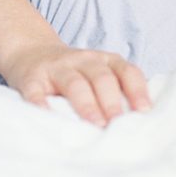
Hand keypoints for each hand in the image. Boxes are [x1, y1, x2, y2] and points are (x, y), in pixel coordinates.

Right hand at [0, 41, 150, 125]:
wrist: (31, 52)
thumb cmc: (74, 73)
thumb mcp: (98, 73)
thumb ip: (117, 90)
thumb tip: (141, 121)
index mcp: (105, 61)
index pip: (126, 71)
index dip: (137, 90)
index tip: (144, 112)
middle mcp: (83, 60)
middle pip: (102, 77)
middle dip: (112, 102)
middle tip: (118, 124)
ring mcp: (57, 68)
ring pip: (75, 83)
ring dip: (87, 105)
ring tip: (95, 125)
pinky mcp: (32, 78)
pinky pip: (37, 92)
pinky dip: (42, 105)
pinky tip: (49, 118)